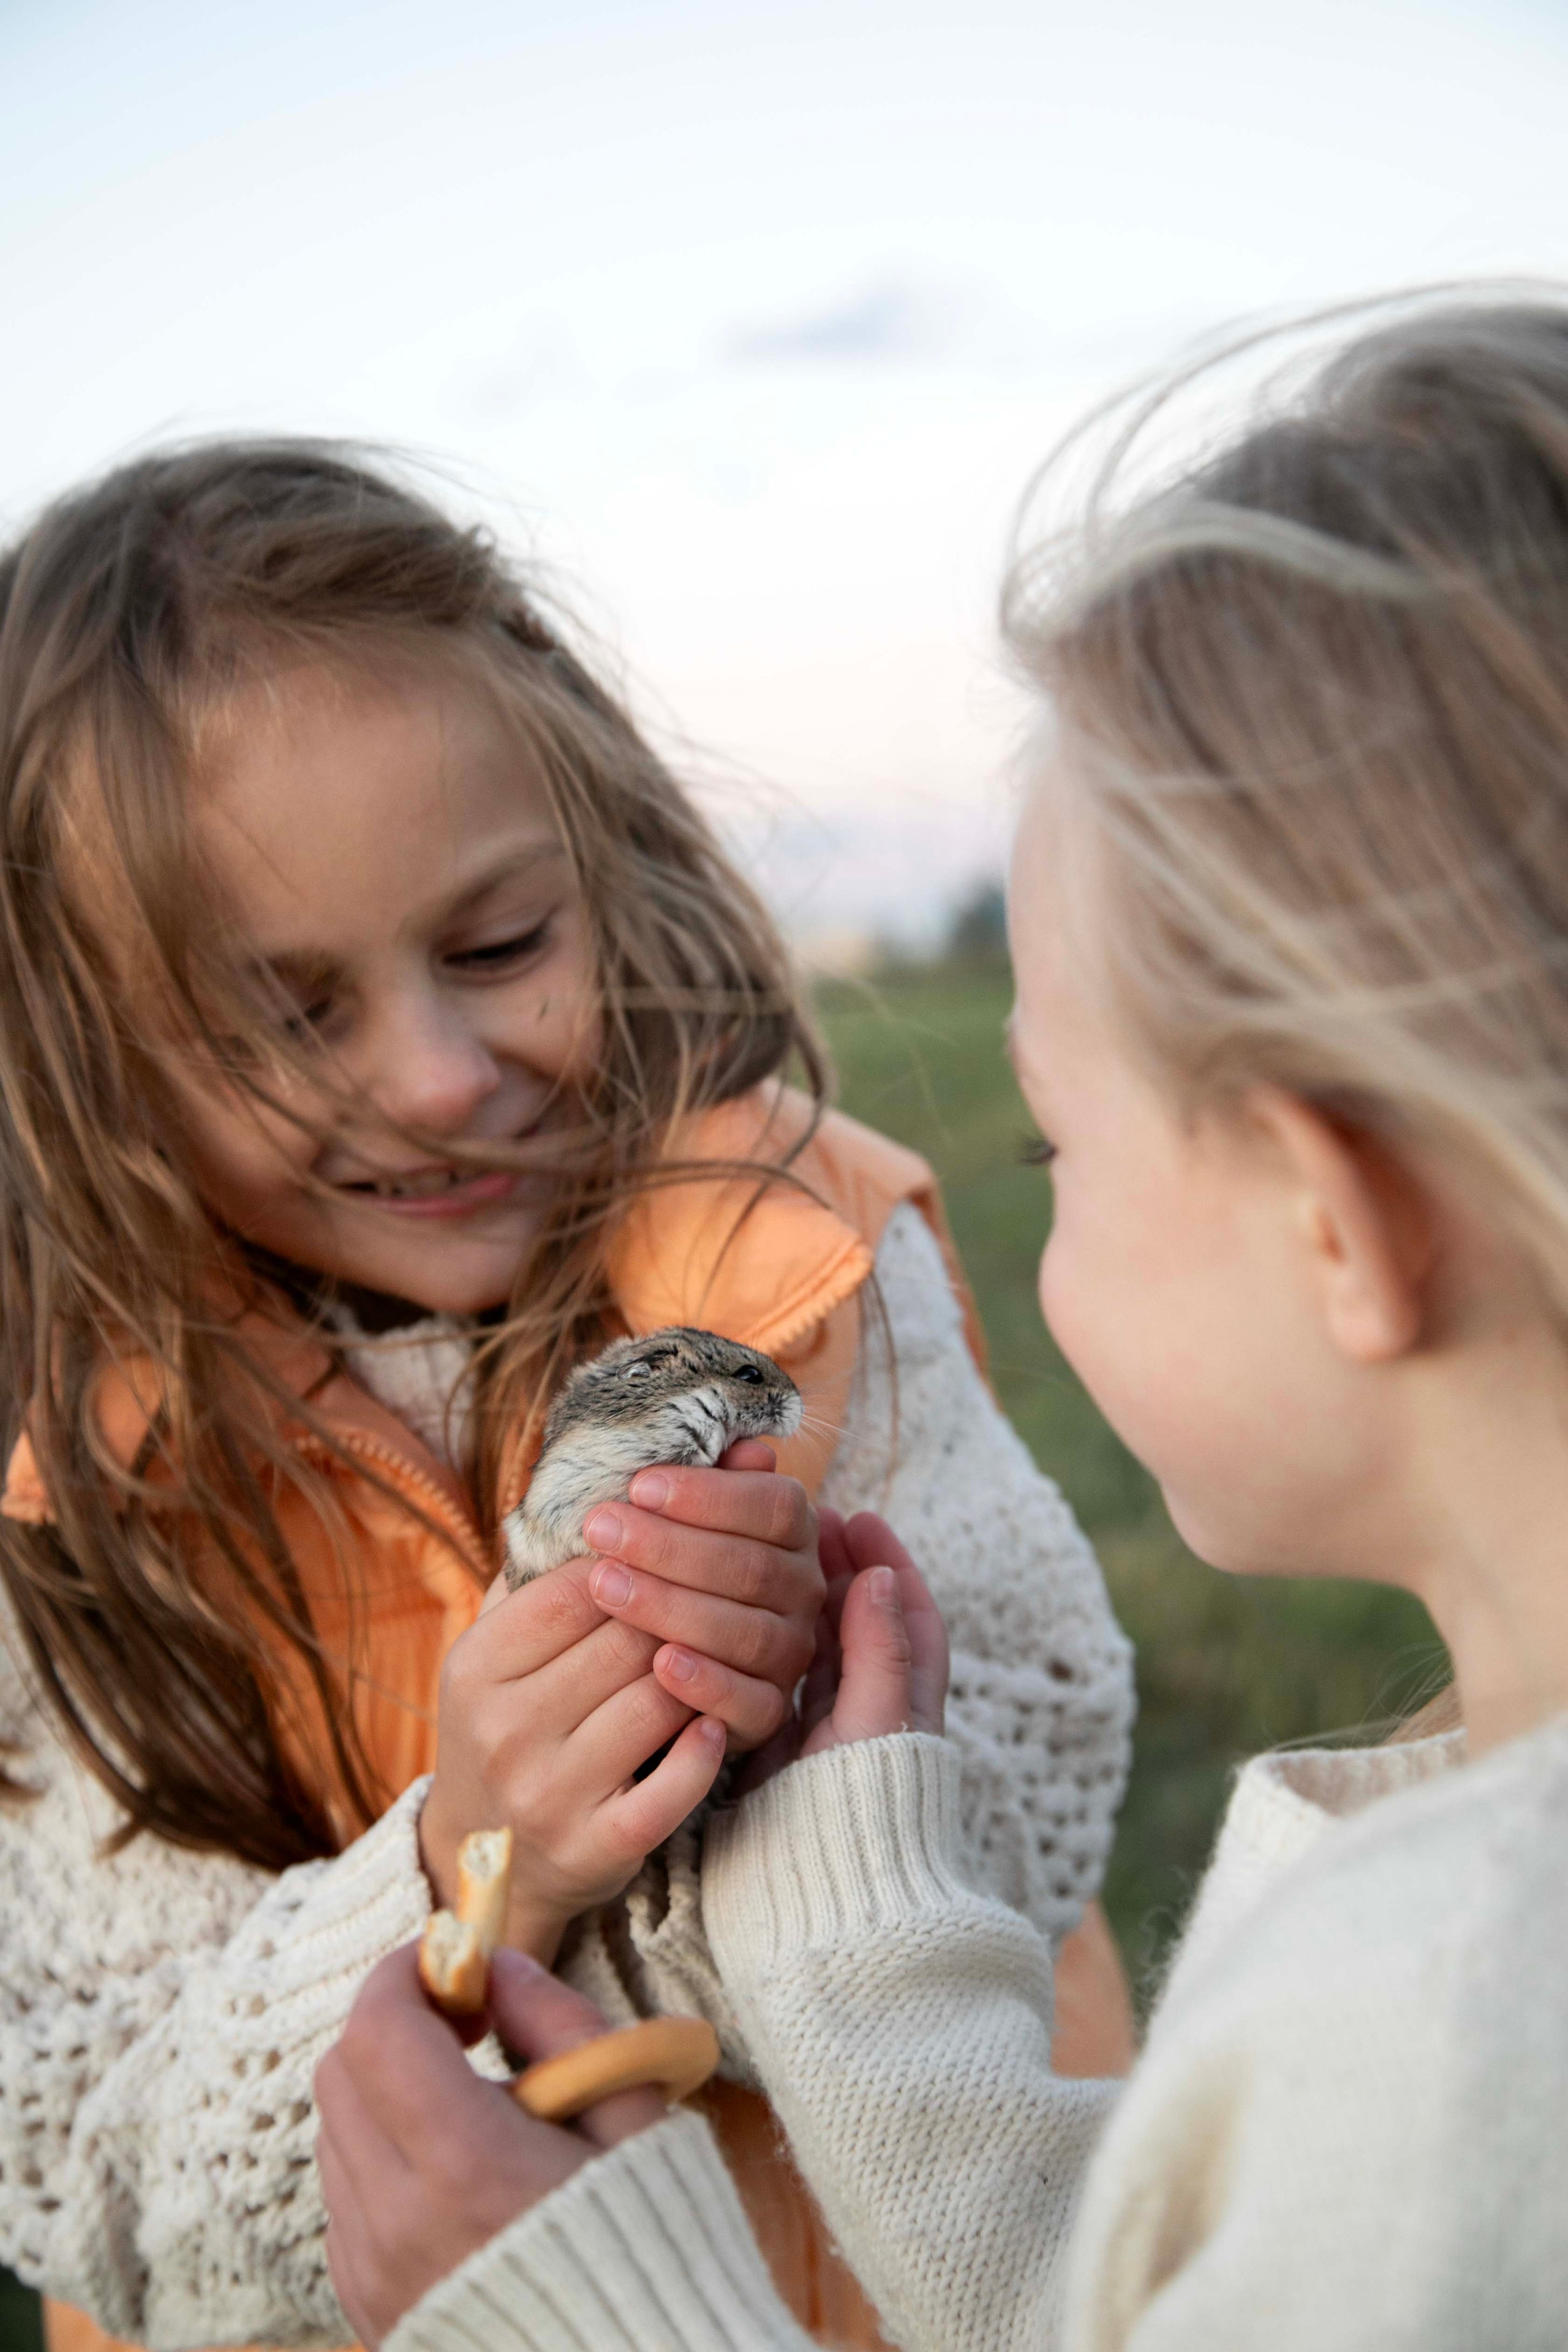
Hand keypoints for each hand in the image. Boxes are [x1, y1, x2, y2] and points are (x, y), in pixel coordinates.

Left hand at [316, 1944, 663, 2350]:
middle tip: (465, 2023)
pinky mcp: (369, 2311)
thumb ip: (561, 2026)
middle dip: (393, 2024)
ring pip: (334, 2137)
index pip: (378, 2028)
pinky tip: (453, 2175)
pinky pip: (344, 2206)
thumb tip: (499, 1964)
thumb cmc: (652, 2248)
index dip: (405, 1974)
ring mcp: (374, 2276)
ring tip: (468, 2103)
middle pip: (340, 2075)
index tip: (453, 1964)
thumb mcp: (633, 2117)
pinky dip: (379, 2163)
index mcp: (467, 2165)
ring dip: (384, 2094)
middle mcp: (398, 2223)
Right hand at [420, 1559, 726, 1964]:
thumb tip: (612, 1481)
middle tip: (717, 1589)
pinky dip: (701, 1750)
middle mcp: (504, 1729)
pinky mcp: (596, 1847)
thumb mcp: (498, 1648)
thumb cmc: (509, 1722)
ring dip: (697, 1671)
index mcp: (475, 1667)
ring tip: (721, 1649)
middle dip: (676, 1609)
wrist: (484, 1857)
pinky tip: (713, 1722)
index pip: (573, 1590)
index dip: (631, 1560)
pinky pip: (670, 1788)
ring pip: (655, 1702)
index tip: (667, 1547)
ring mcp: (549, 1792)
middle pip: (623, 1641)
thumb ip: (543, 1571)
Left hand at [579, 1438, 824, 1754]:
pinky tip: (659, 1663)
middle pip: (752, 1567)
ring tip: (604, 1585)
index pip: (773, 1504)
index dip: (708, 1494)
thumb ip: (707, 1482)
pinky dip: (707, 1682)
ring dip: (673, 1607)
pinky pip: (750, 1702)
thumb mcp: (676, 1520)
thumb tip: (749, 1448)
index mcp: (792, 1533)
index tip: (638, 1486)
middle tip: (601, 1530)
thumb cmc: (662, 1568)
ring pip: (747, 1632)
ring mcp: (791, 1655)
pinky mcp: (769, 1713)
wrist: (648, 1664)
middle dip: (671, 1546)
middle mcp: (803, 1591)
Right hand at [740, 1509, 948, 1792]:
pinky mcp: (776, 1755)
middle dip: (826, 1568)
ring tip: (755, 1555)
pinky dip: (743, 1652)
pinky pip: (760, 1685)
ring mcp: (821, 1732)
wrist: (828, 1901)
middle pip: (850, 1620)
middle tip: (797, 1521)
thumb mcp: (881, 1721)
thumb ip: (882, 1649)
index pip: (906, 1609)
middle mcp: (868, 1709)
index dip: (884, 1558)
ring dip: (783, 1601)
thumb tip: (878, 1575)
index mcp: (908, 1696)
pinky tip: (722, 1622)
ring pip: (803, 1646)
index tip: (856, 1516)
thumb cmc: (866, 1812)